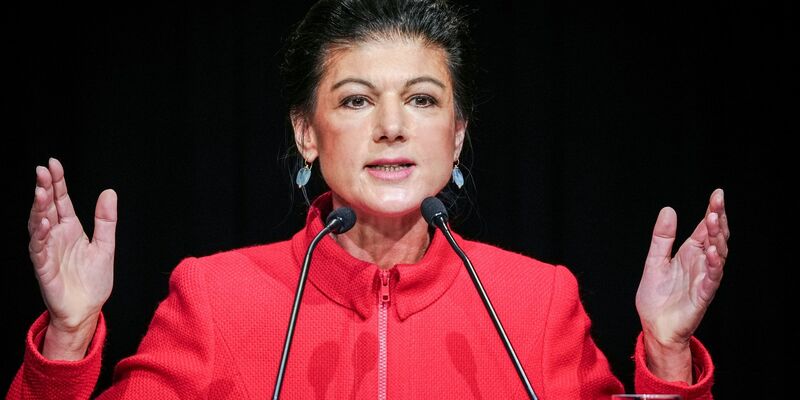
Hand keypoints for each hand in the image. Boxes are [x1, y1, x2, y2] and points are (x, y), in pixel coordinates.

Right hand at [28, 158, 116, 359]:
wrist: (87, 309)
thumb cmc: (92, 281)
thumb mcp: (106, 246)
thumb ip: (106, 220)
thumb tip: (108, 192)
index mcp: (70, 229)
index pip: (61, 200)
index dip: (57, 182)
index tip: (53, 163)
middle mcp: (56, 236)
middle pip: (47, 207)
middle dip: (44, 188)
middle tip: (42, 171)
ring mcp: (48, 250)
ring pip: (38, 224)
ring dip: (38, 208)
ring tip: (41, 191)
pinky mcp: (44, 267)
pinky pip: (39, 248)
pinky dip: (40, 234)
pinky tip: (43, 221)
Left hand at [635, 188, 728, 380]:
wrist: (654, 326)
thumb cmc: (657, 297)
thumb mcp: (654, 261)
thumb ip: (662, 238)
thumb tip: (668, 209)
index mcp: (690, 254)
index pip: (704, 229)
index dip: (712, 211)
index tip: (717, 194)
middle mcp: (700, 264)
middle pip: (715, 238)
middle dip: (718, 219)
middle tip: (718, 201)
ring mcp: (703, 279)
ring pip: (718, 255)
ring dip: (717, 238)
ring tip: (713, 220)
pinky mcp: (703, 295)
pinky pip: (712, 278)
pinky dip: (713, 265)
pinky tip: (710, 252)